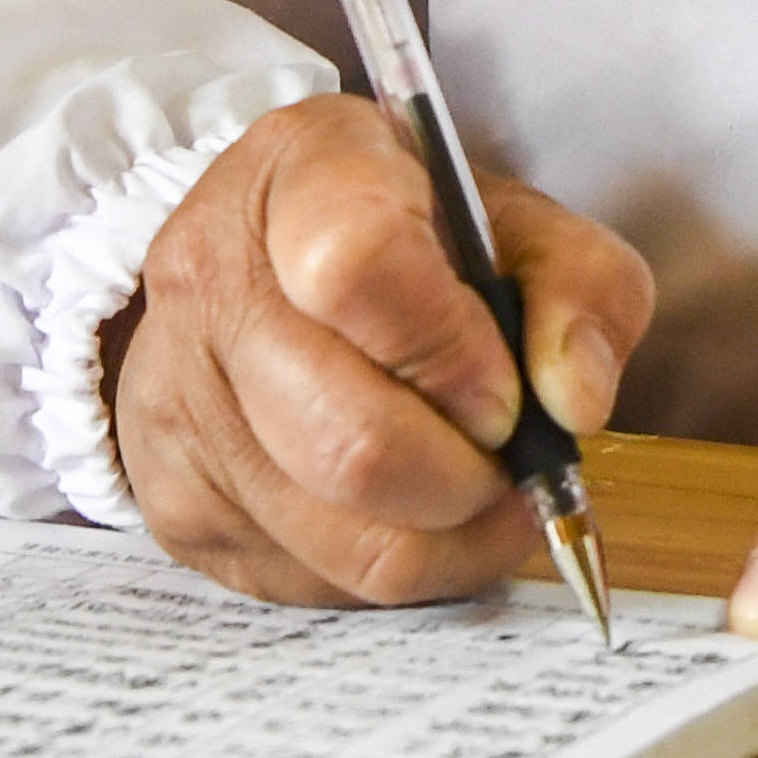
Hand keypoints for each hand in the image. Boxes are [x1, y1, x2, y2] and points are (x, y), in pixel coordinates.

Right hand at [109, 96, 650, 606]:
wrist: (274, 272)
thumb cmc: (416, 243)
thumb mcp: (517, 223)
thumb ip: (582, 286)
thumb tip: (577, 400)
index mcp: (301, 171)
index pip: (356, 269)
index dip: (452, 354)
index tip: (504, 388)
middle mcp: (210, 278)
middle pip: (355, 445)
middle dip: (471, 476)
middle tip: (503, 453)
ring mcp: (175, 399)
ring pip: (350, 542)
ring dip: (450, 537)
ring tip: (473, 485)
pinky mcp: (177, 505)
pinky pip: (319, 585)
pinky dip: (394, 562)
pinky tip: (405, 506)